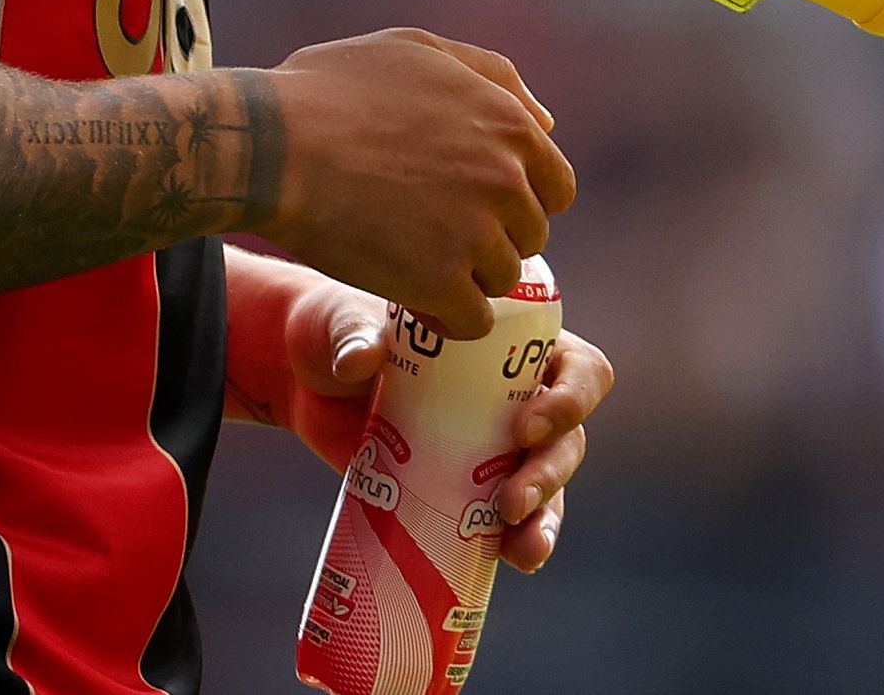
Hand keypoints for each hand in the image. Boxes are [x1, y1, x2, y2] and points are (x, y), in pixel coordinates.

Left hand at [223, 252, 610, 572]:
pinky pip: (510, 522)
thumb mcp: (344, 322)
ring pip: (549, 485)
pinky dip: (518, 543)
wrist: (306, 384)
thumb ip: (355, 336)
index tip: (526, 425)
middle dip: (551, 471)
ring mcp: (494, 449)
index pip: (577, 367)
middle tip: (511, 499)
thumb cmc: (338, 331)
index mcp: (511, 346)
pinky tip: (512, 561)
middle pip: (568, 437)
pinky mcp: (467, 490)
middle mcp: (517, 398)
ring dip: (545, 517)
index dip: (570, 398)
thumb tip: (359, 362)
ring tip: (522, 546)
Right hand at [248, 29, 574, 337]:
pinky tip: (416, 300)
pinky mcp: (440, 283)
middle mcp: (506, 179)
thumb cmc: (331, 91)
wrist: (271, 148)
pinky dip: (448, 317)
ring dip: (466, 278)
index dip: (518, 201)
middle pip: (529, 235)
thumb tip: (546, 121)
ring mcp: (476, 233)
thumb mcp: (418, 51)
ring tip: (415, 260)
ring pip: (501, 279)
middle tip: (434, 232)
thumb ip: (492, 76)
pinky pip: (472, 320)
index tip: (474, 205)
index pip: (555, 188)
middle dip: (492, 238)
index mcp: (510, 125)